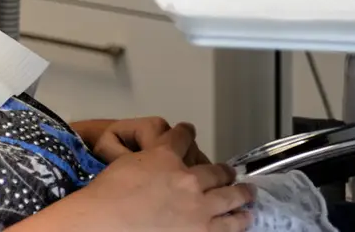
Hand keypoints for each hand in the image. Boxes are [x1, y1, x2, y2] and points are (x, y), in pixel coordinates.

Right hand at [47, 125, 251, 231]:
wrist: (106, 221)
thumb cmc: (108, 195)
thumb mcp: (123, 163)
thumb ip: (146, 159)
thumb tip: (153, 164)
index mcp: (165, 156)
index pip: (181, 137)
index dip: (187, 132)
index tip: (189, 131)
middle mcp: (188, 179)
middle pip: (215, 170)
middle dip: (223, 170)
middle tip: (229, 171)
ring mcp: (199, 207)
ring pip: (231, 197)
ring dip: (241, 193)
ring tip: (247, 193)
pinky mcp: (204, 230)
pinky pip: (230, 224)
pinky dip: (239, 220)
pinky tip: (243, 218)